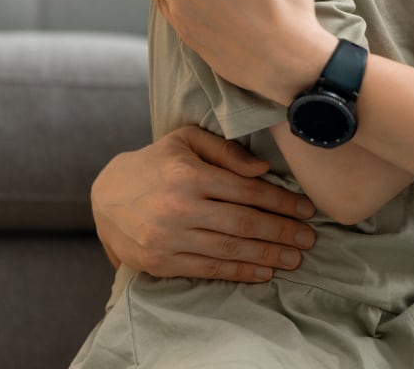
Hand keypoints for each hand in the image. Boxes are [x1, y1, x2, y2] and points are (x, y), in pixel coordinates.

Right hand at [92, 127, 316, 281]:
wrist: (104, 195)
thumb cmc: (155, 163)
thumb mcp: (187, 141)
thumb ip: (227, 151)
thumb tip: (264, 169)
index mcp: (190, 176)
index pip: (248, 191)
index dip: (282, 202)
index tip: (307, 210)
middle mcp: (179, 209)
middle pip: (244, 223)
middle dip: (282, 233)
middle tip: (309, 239)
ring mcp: (168, 239)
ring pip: (229, 250)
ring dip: (267, 256)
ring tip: (295, 260)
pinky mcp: (159, 262)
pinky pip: (207, 270)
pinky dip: (238, 273)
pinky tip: (263, 273)